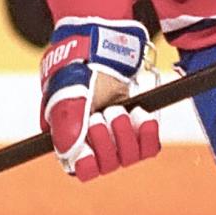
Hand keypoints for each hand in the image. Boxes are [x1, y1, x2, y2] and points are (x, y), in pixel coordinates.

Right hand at [40, 18, 159, 180]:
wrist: (103, 44)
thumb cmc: (79, 68)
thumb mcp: (68, 93)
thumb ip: (66, 124)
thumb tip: (71, 154)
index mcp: (70, 138)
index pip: (83, 170)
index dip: (88, 162)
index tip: (90, 144)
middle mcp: (95, 141)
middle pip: (108, 165)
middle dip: (107, 139)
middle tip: (103, 113)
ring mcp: (118, 134)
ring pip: (129, 157)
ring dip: (126, 132)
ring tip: (118, 108)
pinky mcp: (138, 125)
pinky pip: (149, 146)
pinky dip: (147, 132)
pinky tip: (141, 114)